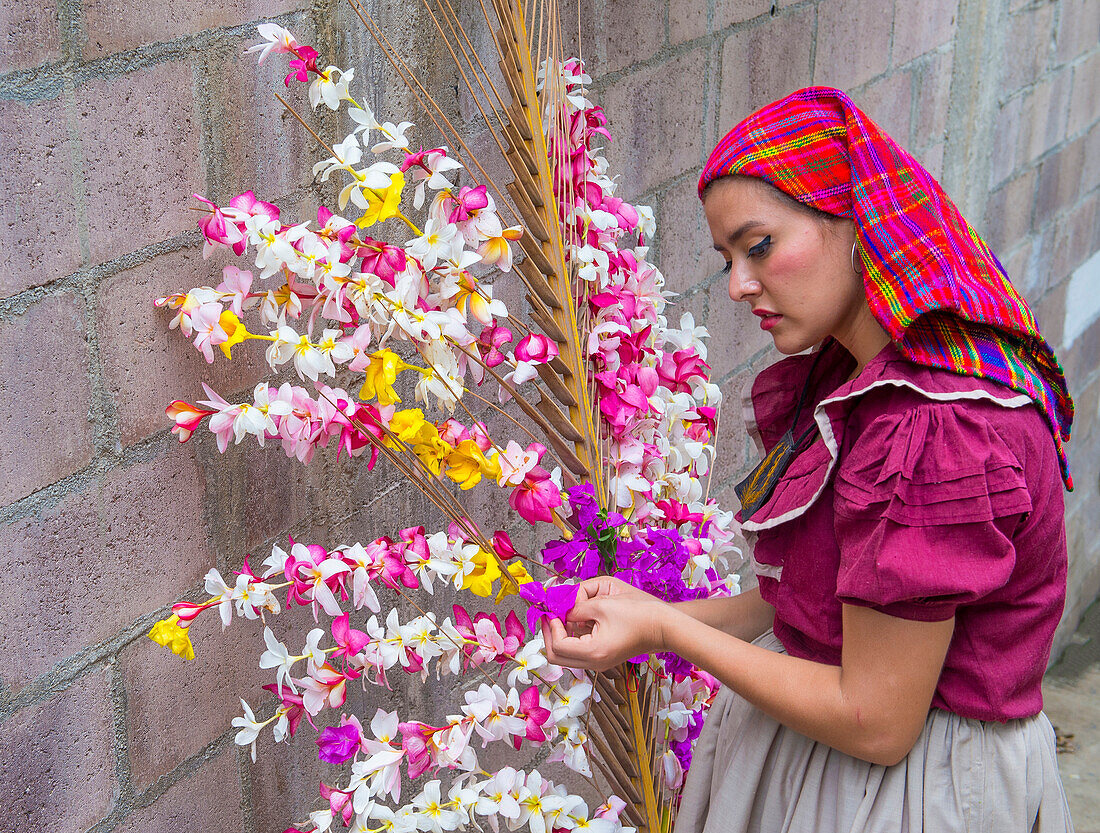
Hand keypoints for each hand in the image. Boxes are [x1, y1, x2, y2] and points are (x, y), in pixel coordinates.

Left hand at [541, 577, 673, 671]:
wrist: (664, 625)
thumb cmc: (638, 612)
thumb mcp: (601, 603)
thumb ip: (576, 607)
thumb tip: (560, 610)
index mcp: (593, 652)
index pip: (557, 645)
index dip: (550, 625)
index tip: (551, 608)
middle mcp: (594, 663)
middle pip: (557, 656)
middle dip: (550, 633)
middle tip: (550, 612)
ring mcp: (599, 662)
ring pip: (566, 654)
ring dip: (560, 633)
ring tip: (564, 612)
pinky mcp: (604, 657)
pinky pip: (579, 650)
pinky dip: (572, 636)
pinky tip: (577, 618)